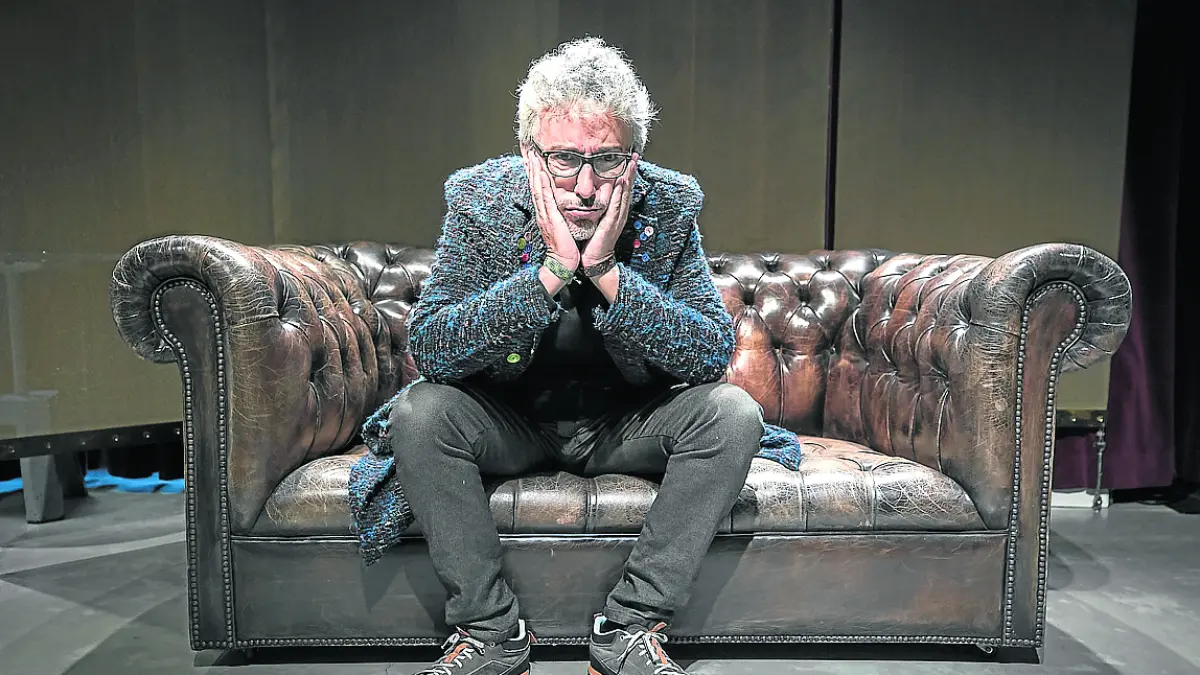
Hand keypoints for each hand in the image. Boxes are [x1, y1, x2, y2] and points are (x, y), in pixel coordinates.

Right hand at [522, 145, 579, 269]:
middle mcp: (542, 211)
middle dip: (532, 167)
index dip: (535, 173)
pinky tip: (541, 174)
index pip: (538, 188)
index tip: (534, 159)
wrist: (562, 261)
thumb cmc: (565, 246)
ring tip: (533, 156)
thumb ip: (560, 214)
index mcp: (545, 212)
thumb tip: (562, 205)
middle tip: (530, 151)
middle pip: (534, 185)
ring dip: (535, 171)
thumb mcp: (561, 225)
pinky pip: (545, 198)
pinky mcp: (549, 218)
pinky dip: (542, 185)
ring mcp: (544, 214)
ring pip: (537, 188)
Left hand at [581, 152, 638, 267]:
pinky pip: (616, 206)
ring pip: (624, 194)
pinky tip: (621, 182)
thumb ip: (596, 206)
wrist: (594, 260)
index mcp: (615, 211)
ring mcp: (617, 218)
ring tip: (632, 163)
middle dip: (631, 171)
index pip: (622, 189)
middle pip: (627, 188)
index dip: (627, 173)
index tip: (629, 158)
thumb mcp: (595, 218)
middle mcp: (619, 213)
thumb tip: (589, 193)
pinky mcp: (611, 224)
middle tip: (635, 155)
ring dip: (629, 178)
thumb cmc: (593, 240)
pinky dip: (619, 193)